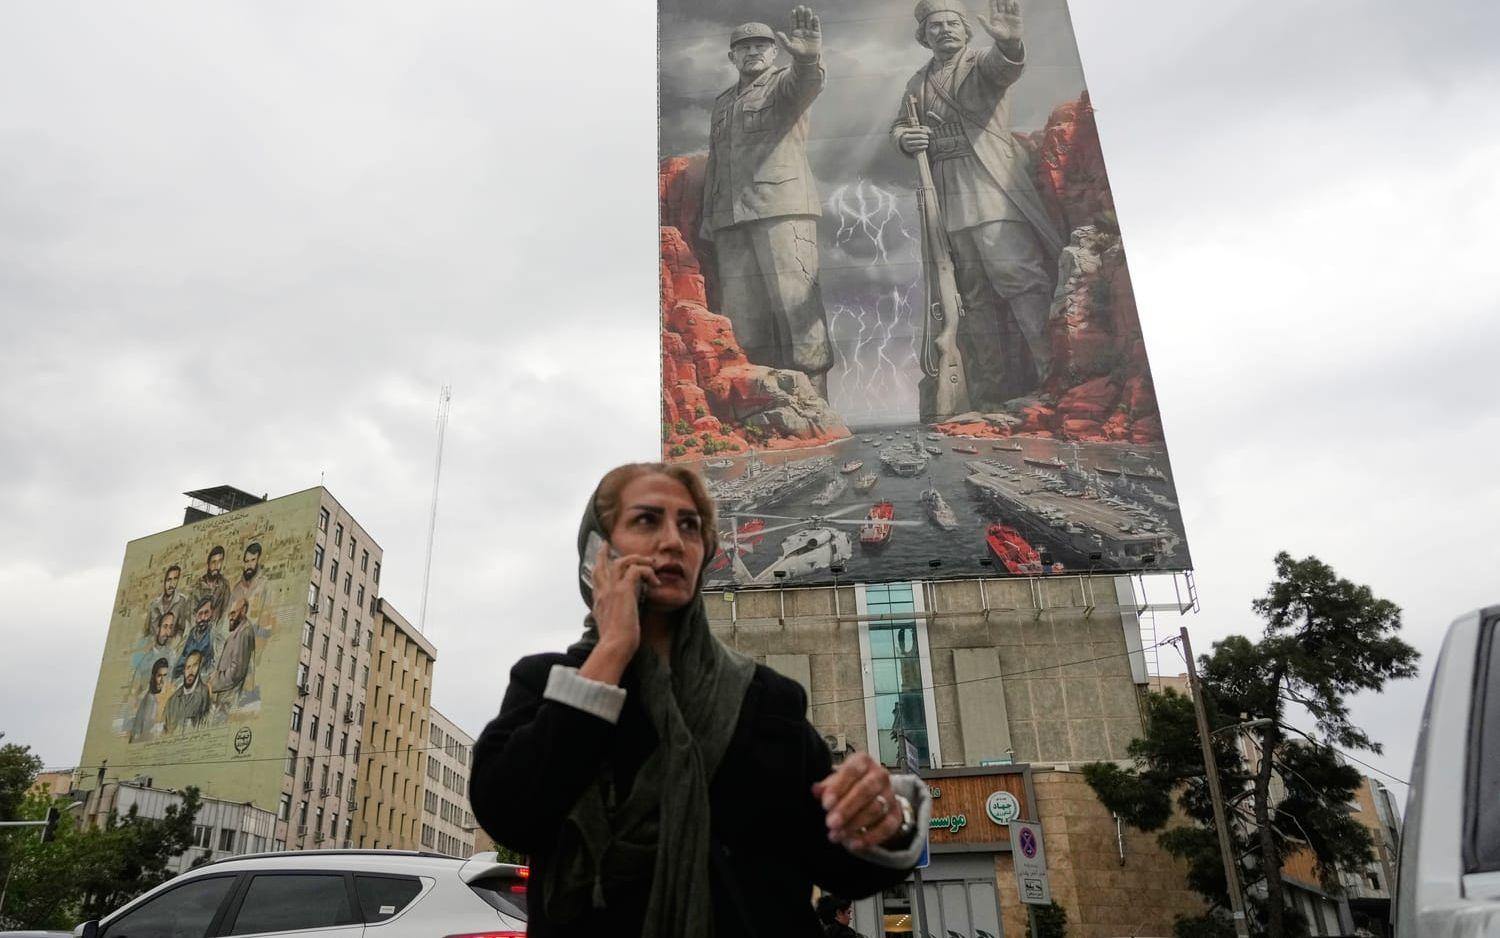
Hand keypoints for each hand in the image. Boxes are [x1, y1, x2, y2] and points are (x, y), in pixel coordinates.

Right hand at [586, 544, 659, 664]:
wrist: (614, 646)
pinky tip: (655, 582)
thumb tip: (617, 612)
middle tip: (607, 544)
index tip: (602, 559)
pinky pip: (636, 570)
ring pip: (621, 562)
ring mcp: (611, 589)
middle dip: (605, 553)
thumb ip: (611, 614)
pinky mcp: (623, 591)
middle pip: (601, 565)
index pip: (597, 578)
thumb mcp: (609, 625)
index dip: (599, 566)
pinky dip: (648, 572)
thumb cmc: (615, 642)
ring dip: (637, 559)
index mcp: (599, 601)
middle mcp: (602, 592)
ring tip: (650, 563)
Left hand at [777, 5, 821, 62]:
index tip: (793, 11)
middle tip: (800, 7)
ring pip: (809, 21)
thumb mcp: (789, 47)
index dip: (794, 16)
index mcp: (795, 32)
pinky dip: (815, 22)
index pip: (794, 22)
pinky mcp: (817, 34)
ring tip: (807, 10)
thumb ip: (783, 40)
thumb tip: (777, 33)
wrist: (806, 59)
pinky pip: (816, 26)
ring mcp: (810, 31)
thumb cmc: (797, 53)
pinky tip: (814, 17)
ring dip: (808, 16)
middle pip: (802, 20)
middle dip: (801, 13)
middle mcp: (802, 30)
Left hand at [812, 751, 902, 850]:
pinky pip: (886, 827)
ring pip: (875, 809)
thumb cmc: (850, 785)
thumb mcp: (836, 780)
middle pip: (866, 790)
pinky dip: (870, 837)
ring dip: (854, 825)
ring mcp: (890, 795)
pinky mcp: (896, 814)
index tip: (826, 804)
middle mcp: (879, 776)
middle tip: (830, 822)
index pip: (852, 771)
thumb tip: (816, 790)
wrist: (875, 795)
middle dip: (847, 808)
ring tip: (836, 835)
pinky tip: (854, 844)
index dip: (838, 787)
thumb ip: (826, 786)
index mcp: (863, 762)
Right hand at [897, 125, 929, 154]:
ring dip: (925, 142)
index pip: (918, 130)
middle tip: (927, 137)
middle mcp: (905, 137)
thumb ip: (922, 129)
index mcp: (906, 131)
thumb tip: (930, 132)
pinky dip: (923, 147)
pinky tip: (926, 146)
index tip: (927, 132)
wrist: (902, 143)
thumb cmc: (910, 135)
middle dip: (925, 137)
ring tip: (927, 142)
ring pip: (919, 142)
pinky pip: (917, 148)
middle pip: (919, 136)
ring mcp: (906, 143)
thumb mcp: (913, 131)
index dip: (923, 131)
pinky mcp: (908, 149)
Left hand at [981, 0, 1022, 44]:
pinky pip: (1017, 9)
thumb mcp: (990, 30)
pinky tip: (1015, 3)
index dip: (993, 0)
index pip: (993, 5)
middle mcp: (1002, 13)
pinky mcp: (1017, 17)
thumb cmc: (998, 36)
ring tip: (1008, 5)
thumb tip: (978, 16)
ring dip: (1008, 2)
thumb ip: (984, 23)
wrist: (1009, 42)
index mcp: (995, 15)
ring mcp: (1010, 14)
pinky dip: (1016, 5)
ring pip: (1009, 4)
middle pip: (1001, 2)